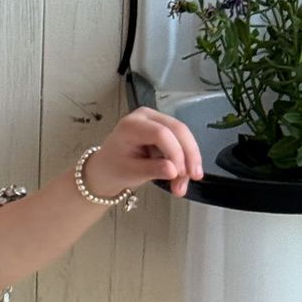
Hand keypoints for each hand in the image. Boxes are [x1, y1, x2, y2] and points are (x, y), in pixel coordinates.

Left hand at [90, 109, 204, 200]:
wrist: (107, 169)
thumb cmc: (114, 169)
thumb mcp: (131, 173)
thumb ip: (153, 170)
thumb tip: (174, 171)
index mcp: (131, 125)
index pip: (161, 133)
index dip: (175, 152)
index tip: (179, 173)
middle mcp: (145, 116)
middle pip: (177, 130)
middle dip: (189, 154)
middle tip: (195, 177)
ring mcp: (156, 120)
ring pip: (183, 136)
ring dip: (189, 160)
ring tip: (183, 185)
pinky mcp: (165, 128)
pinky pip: (181, 142)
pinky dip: (185, 161)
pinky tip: (182, 178)